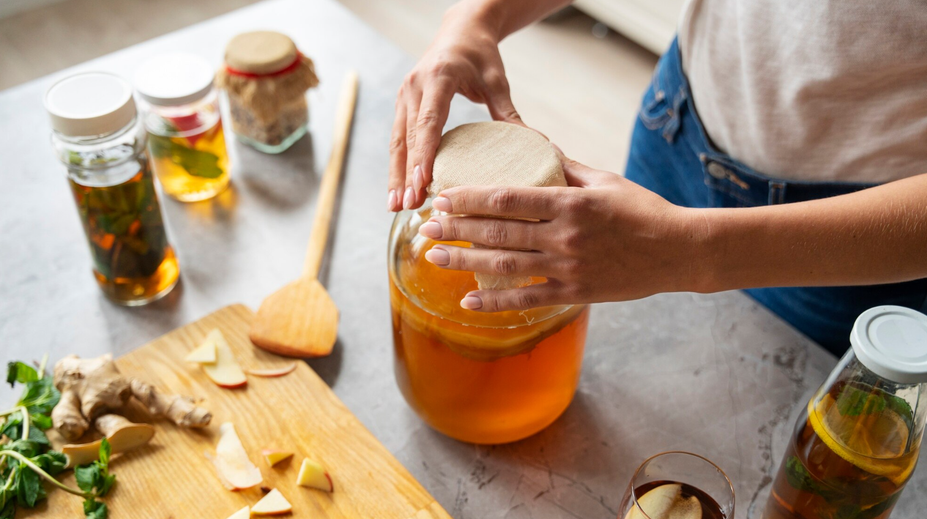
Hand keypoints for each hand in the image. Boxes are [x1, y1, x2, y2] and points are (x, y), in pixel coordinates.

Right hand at [388, 4, 523, 211]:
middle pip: (408, 137)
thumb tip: (537, 144)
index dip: (424, 153)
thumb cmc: (480, 55)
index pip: (429, 121)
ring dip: (395, 175)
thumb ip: (509, 113)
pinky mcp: (402, 104)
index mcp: (439, 77)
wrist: (459, 31)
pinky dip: (397, 165)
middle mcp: (415, 86)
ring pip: (397, 141)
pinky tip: (399, 190)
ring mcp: (404, 95)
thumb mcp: (497, 82)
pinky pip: (397, 139)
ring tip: (396, 206)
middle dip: (406, 174)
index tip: (423, 182)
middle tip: (408, 205)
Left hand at [418, 157, 707, 311]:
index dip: (469, 199)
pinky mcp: (574, 292)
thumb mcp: (604, 181)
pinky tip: (468, 302)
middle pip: (497, 232)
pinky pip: (527, 299)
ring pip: (504, 266)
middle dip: (455, 229)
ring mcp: (568, 267)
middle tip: (424, 228)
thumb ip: (566, 168)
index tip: (443, 199)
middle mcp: (564, 235)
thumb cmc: (643, 210)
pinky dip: (495, 303)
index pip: (507, 198)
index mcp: (569, 202)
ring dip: (464, 262)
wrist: (679, 251)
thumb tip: (536, 149)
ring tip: (433, 257)